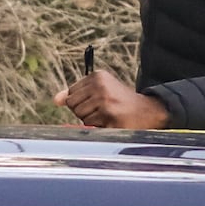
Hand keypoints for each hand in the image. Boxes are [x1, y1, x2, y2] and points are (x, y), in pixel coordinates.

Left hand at [53, 70, 170, 128]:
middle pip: (73, 106)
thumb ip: (76, 94)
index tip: (98, 101)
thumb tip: (56, 100)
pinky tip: (112, 122)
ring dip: (93, 121)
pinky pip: (91, 127)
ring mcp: (106, 102)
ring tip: (109, 116)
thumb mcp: (99, 90)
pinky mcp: (110, 117)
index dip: (82, 102)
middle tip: (104, 109)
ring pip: (82, 118)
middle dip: (85, 112)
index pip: (71, 94)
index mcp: (97, 77)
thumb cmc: (120, 101)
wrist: (148, 111)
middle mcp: (101, 87)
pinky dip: (100, 128)